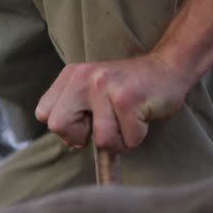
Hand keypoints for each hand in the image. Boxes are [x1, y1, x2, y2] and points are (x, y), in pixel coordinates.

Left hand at [35, 53, 189, 152]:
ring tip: (127, 121)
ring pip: (100, 139)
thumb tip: (70, 144)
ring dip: (118, 140)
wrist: (168, 68)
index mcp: (70, 76)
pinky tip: (141, 117)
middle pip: (59, 126)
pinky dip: (136, 137)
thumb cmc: (128, 89)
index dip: (65, 129)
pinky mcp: (127, 99)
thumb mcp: (91, 92)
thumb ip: (73, 112)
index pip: (44, 115)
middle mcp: (83, 77)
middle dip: (82, 137)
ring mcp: (104, 86)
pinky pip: (127, 139)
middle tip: (103, 126)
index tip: (85, 123)